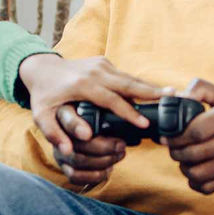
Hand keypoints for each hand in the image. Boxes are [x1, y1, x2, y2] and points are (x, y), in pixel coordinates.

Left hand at [18, 54, 163, 159]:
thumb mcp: (41, 115)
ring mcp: (101, 65)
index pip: (111, 99)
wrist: (41, 68)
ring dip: (150, 88)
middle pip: (128, 84)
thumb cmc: (43, 95)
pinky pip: (125, 76)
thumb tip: (67, 150)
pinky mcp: (104, 64)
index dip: (129, 112)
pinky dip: (140, 85)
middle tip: (173, 99)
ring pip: (130, 78)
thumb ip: (52, 133)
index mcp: (82, 84)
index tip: (145, 124)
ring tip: (172, 95)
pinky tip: (154, 93)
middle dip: (151, 92)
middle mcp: (95, 71)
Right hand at [51, 104, 127, 186]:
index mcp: (66, 110)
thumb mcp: (102, 102)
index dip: (75, 127)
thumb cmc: (97, 112)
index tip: (88, 134)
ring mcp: (59, 149)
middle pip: (76, 143)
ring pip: (77, 160)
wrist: (88, 127)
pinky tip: (107, 169)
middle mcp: (58, 131)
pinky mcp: (64, 165)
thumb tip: (131, 101)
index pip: (67, 118)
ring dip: (103, 160)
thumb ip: (112, 101)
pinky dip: (94, 175)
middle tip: (121, 145)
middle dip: (103, 147)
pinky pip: (75, 176)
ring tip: (119, 154)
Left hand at [163, 78, 213, 193]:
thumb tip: (177, 95)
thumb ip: (201, 89)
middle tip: (172, 146)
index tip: (167, 134)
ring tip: (182, 158)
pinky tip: (195, 171)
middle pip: (193, 153)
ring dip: (183, 167)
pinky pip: (208, 187)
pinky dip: (195, 182)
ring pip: (198, 173)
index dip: (175, 135)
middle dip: (175, 151)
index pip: (195, 131)